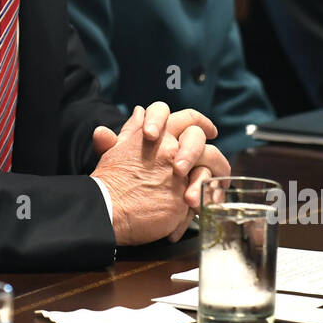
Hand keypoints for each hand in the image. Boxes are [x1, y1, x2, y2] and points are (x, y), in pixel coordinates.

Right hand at [93, 104, 228, 243]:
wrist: (106, 210)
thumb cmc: (109, 181)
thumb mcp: (117, 148)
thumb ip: (131, 130)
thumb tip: (139, 111)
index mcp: (156, 135)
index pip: (185, 118)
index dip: (200, 121)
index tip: (209, 130)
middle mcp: (170, 150)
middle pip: (201, 140)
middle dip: (210, 150)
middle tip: (216, 164)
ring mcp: (178, 173)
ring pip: (208, 167)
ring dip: (212, 177)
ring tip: (211, 190)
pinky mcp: (182, 198)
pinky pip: (203, 196)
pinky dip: (205, 200)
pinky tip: (202, 206)